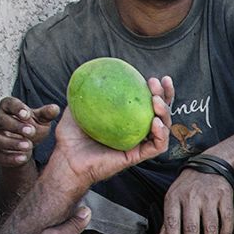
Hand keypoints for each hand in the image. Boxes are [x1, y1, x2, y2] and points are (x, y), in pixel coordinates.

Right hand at [0, 97, 60, 166]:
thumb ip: (47, 113)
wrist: (26, 145)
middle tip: (31, 131)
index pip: (8, 103)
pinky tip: (23, 158)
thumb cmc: (31, 126)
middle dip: (16, 126)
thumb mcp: (41, 119)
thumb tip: (55, 109)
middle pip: (1, 120)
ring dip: (12, 143)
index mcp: (8, 107)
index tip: (27, 115)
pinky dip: (10, 158)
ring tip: (28, 146)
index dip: (17, 108)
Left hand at [45, 76, 173, 190]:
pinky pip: (157, 146)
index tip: (153, 78)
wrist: (67, 160)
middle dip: (166, 96)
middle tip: (158, 83)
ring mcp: (138, 145)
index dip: (156, 91)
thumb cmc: (70, 139)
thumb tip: (86, 73)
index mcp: (126, 121)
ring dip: (165, 113)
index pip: (146, 103)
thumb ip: (83, 93)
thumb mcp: (76, 108)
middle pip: (161, 113)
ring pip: (164, 129)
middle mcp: (135, 132)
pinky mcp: (136, 157)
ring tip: (156, 101)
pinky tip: (156, 123)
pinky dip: (161, 134)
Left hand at [154, 169, 233, 233]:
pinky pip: (227, 217)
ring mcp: (209, 196)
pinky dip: (226, 231)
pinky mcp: (225, 196)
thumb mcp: (173, 201)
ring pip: (210, 225)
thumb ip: (166, 225)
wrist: (210, 165)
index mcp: (174, 198)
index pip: (172, 223)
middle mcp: (191, 197)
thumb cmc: (188, 188)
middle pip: (192, 227)